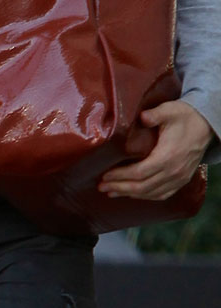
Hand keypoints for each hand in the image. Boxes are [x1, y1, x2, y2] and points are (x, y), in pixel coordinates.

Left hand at [97, 100, 212, 199]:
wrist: (205, 126)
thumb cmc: (184, 117)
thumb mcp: (170, 110)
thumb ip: (155, 114)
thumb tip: (142, 117)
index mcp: (168, 156)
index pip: (140, 172)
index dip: (120, 176)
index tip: (105, 175)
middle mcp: (174, 171)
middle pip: (142, 186)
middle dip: (119, 187)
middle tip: (101, 187)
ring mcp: (179, 178)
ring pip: (151, 193)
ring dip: (129, 194)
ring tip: (111, 192)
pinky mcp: (181, 181)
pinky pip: (161, 195)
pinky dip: (145, 196)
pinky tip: (132, 194)